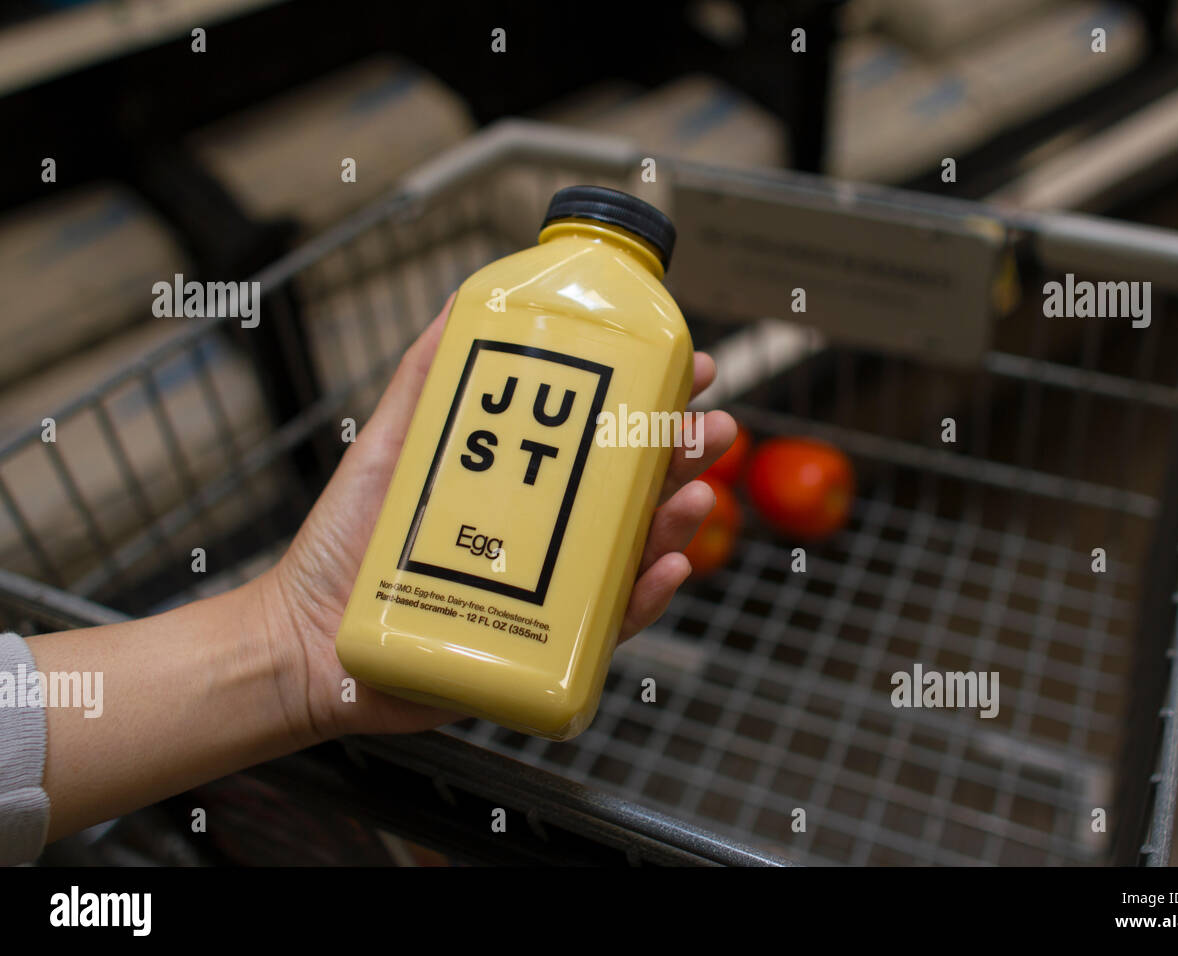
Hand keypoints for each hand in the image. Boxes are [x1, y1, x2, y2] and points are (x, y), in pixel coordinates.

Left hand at [258, 296, 736, 741]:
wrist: (307, 640)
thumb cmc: (345, 546)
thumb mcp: (390, 445)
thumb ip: (426, 378)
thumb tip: (460, 300)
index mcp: (525, 484)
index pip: (603, 437)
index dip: (652, 403)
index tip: (689, 369)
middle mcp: (546, 535)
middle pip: (633, 491)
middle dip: (681, 455)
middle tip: (711, 430)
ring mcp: (547, 592)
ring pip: (631, 553)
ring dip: (676, 520)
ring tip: (693, 494)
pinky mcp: (539, 649)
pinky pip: (606, 626)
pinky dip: (643, 598)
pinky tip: (663, 566)